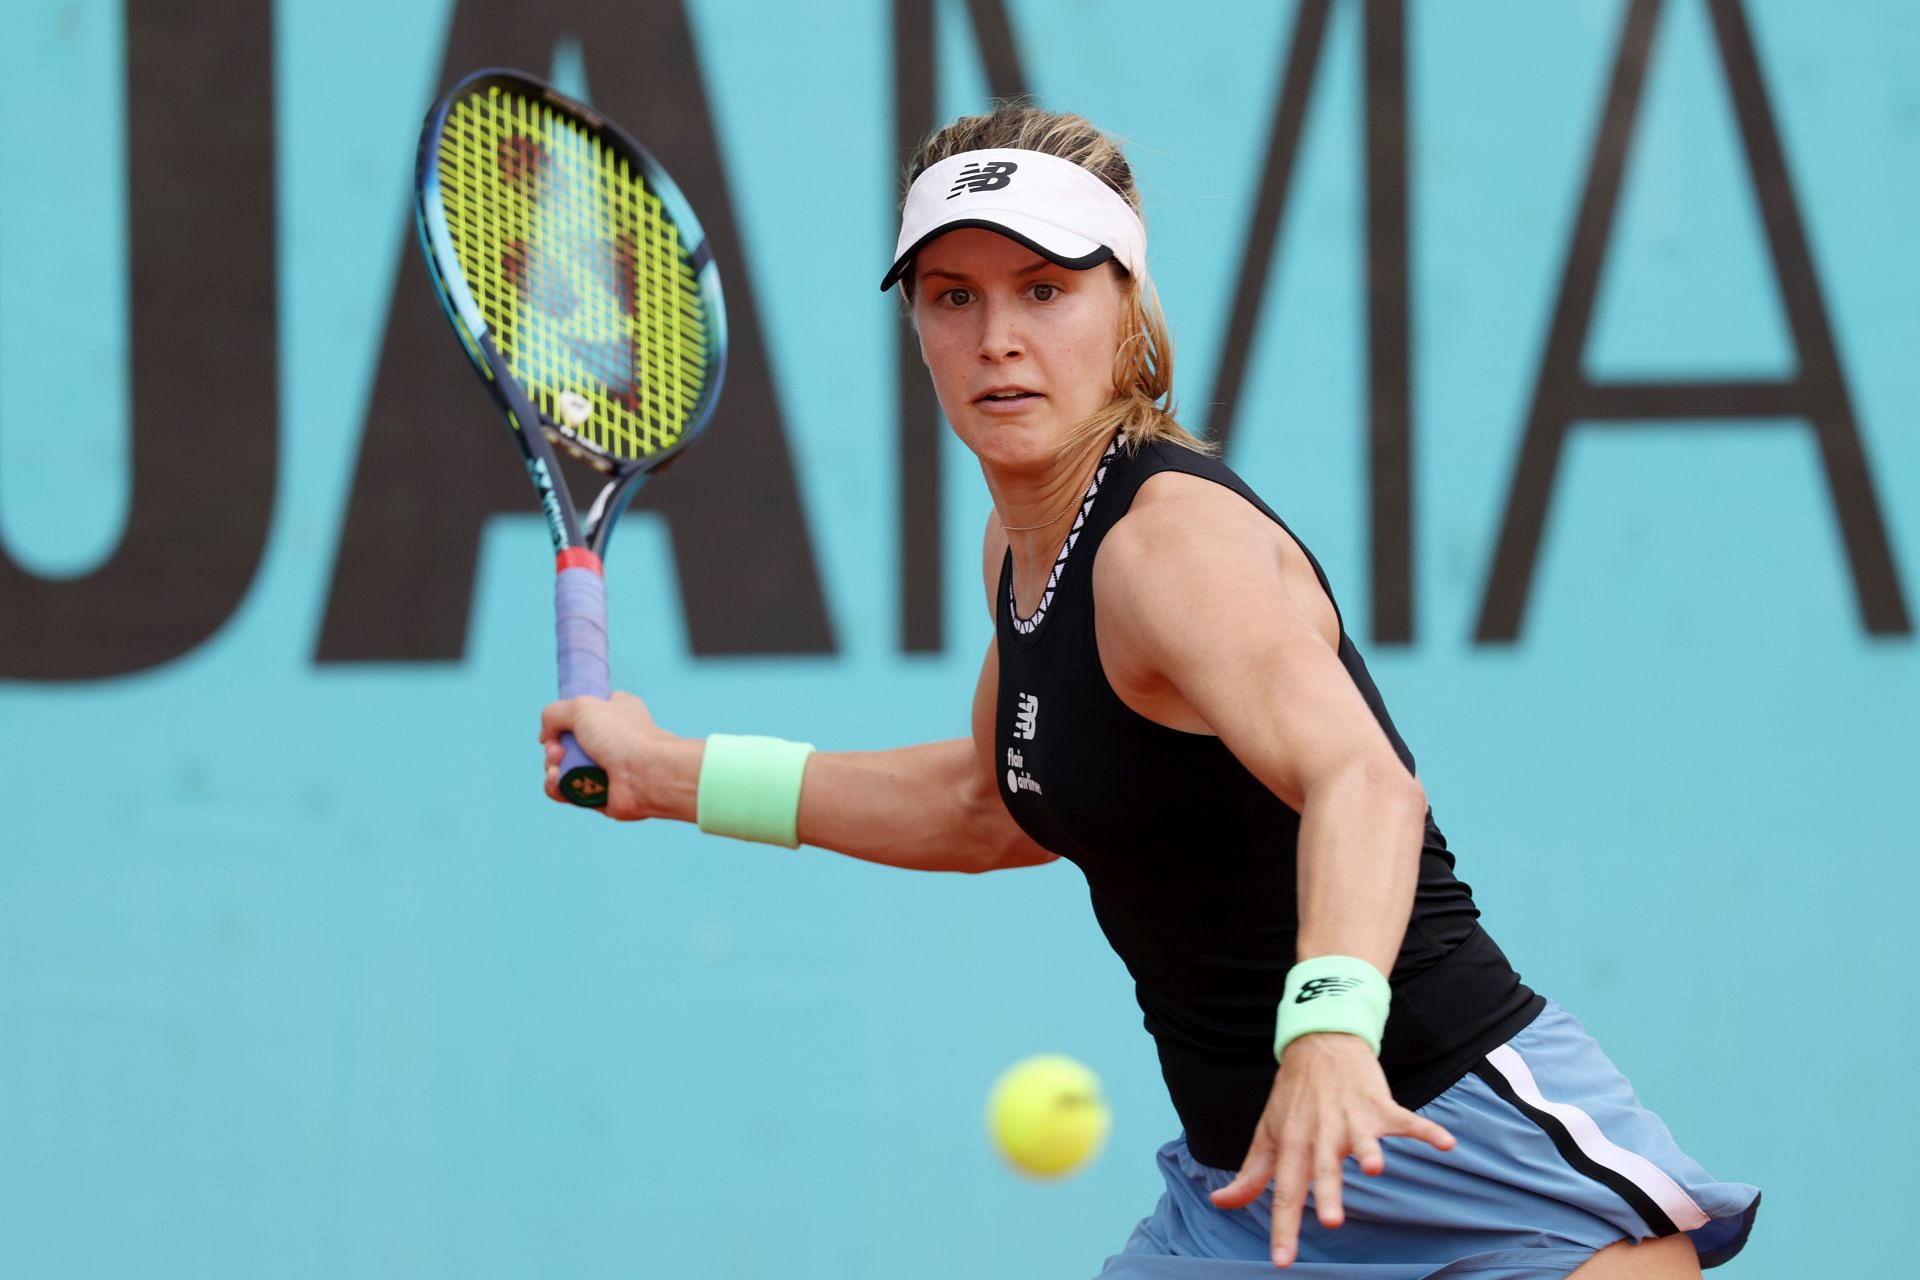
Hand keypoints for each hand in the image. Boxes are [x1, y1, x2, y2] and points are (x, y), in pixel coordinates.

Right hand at [539, 691, 690, 819]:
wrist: (647, 775)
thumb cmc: (622, 737)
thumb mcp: (582, 706)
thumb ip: (554, 713)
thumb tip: (546, 737)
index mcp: (616, 711)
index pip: (585, 710)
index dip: (565, 717)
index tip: (557, 724)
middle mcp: (612, 739)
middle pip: (567, 742)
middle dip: (553, 747)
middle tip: (557, 750)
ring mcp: (605, 768)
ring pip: (563, 767)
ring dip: (551, 767)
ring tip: (556, 767)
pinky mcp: (598, 793)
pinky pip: (566, 790)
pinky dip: (556, 787)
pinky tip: (555, 781)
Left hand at [1208, 1033, 1454, 1268]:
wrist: (1319, 1042)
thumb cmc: (1293, 1096)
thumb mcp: (1268, 1132)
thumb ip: (1251, 1173)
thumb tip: (1219, 1203)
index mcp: (1291, 1144)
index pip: (1284, 1191)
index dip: (1282, 1227)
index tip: (1283, 1261)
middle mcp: (1320, 1132)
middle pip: (1322, 1168)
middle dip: (1327, 1194)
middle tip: (1331, 1221)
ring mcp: (1351, 1117)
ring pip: (1361, 1139)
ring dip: (1368, 1151)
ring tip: (1375, 1168)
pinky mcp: (1379, 1104)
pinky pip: (1405, 1119)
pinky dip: (1426, 1131)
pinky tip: (1446, 1144)